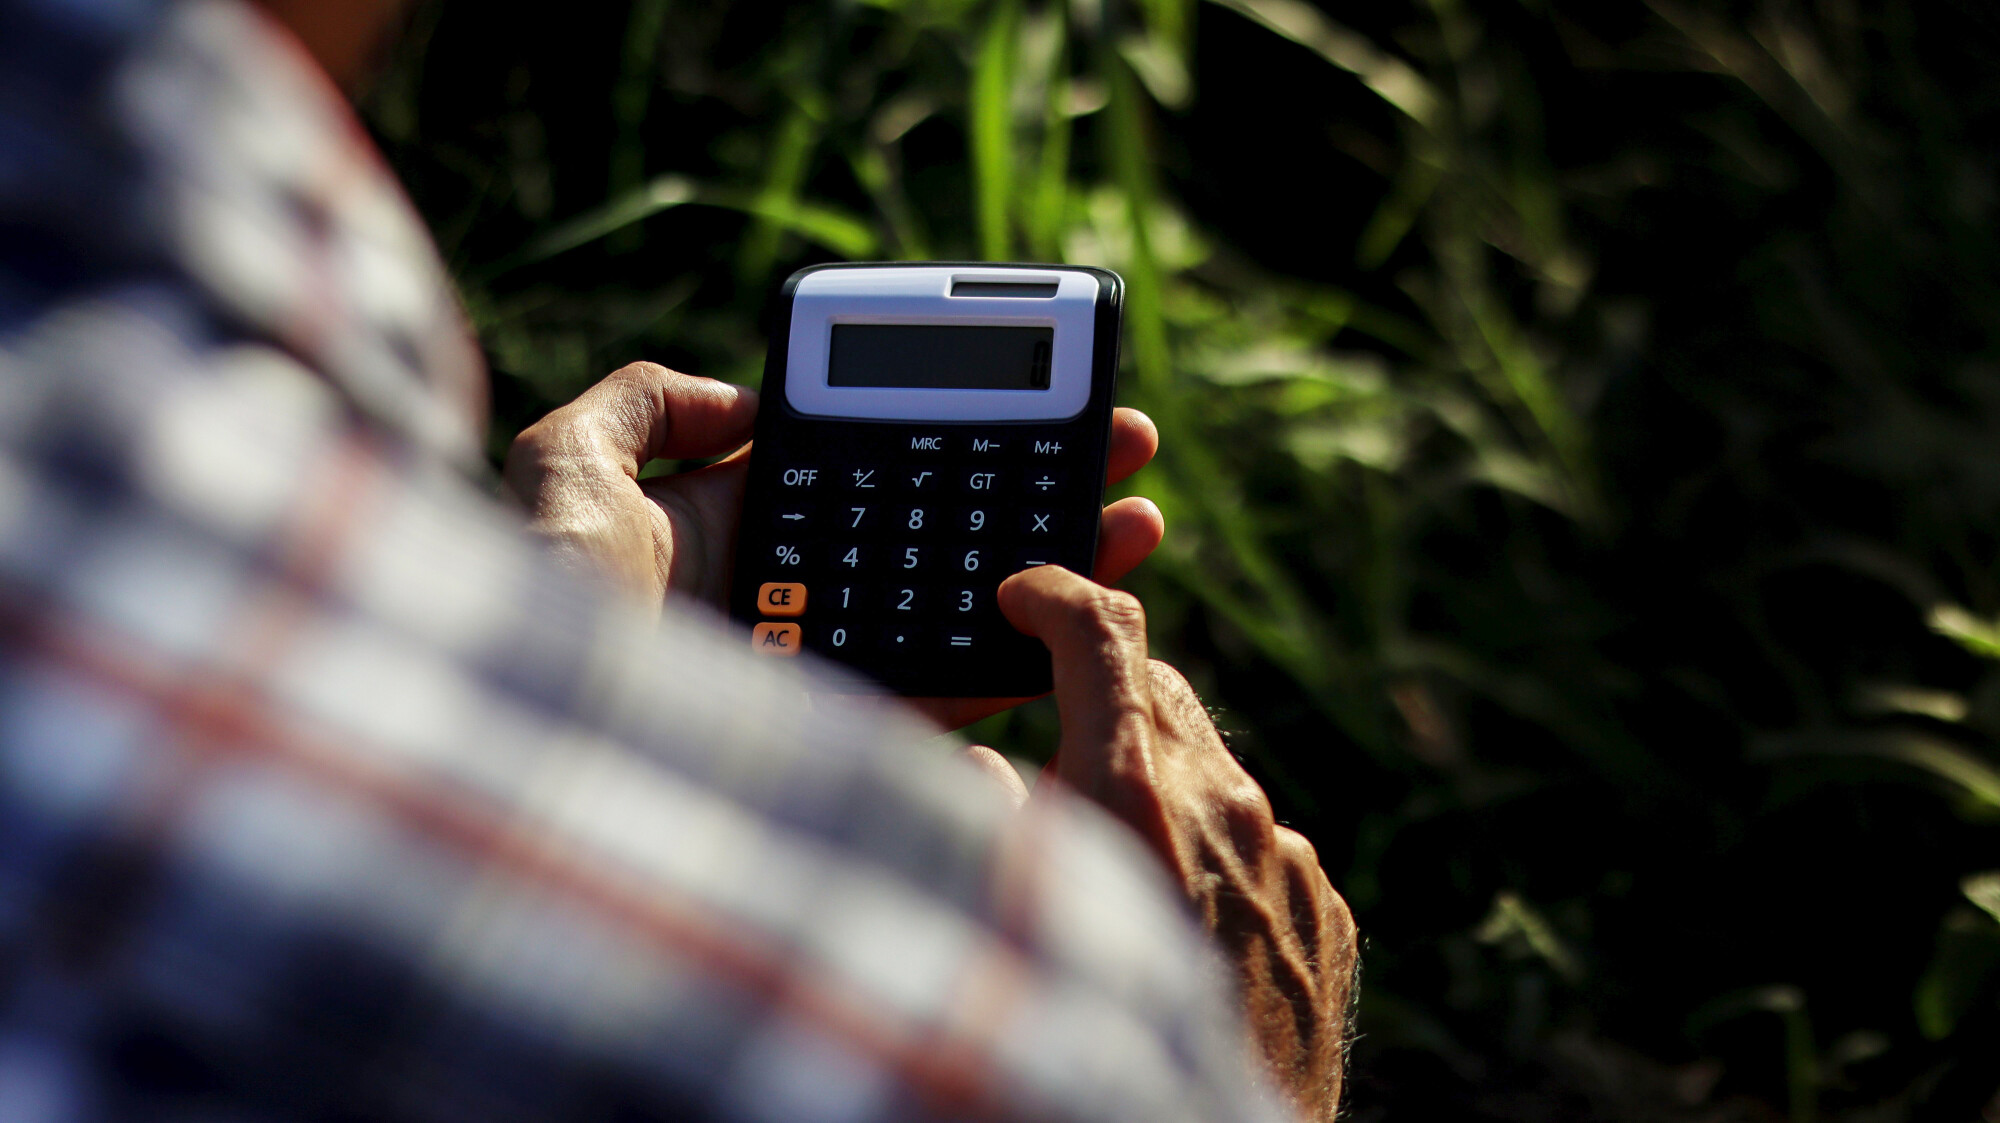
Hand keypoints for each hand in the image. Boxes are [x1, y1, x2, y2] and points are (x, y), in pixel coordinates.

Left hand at [502, 361, 1165, 727]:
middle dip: (1032, 484)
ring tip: (1138, 521)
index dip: (946, 428)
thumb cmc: (536, 606)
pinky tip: (1096, 610)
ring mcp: (827, 675)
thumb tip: (743, 399)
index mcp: (727, 533)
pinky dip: (1034, 656)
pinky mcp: (854, 744)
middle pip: (937, 530)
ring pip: (965, 606)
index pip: (861, 467)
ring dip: (1058, 561)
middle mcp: (789, 602)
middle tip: (1120, 449)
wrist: (538, 757)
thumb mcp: (565, 465)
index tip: (1024, 393)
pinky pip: (957, 692)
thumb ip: (640, 404)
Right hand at [988, 565, 1358, 1120]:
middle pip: (1157, 687)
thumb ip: (990, 817)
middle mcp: (1222, 805)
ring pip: (1210, 768)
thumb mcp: (1011, 912)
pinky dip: (1214, 851)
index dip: (1057, 592)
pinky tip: (1184, 919)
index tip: (1025, 596)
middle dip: (1100, 691)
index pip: (1101, 633)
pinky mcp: (1324, 903)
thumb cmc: (1086, 1037)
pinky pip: (1259, 841)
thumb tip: (985, 764)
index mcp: (1133, 791)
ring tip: (1117, 857)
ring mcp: (1287, 855)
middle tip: (1052, 730)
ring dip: (1158, 780)